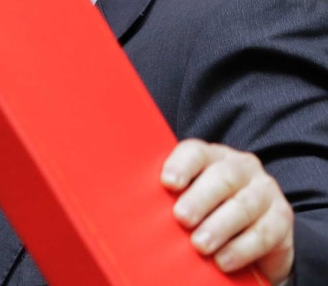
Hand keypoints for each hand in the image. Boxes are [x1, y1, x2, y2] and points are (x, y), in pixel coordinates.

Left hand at [160, 139, 293, 284]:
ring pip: (243, 206)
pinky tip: (222, 261)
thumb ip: (168, 195)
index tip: (168, 183)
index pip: (195, 152)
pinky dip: (241, 249)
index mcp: (211, 156)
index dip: (181, 165)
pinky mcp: (282, 218)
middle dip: (200, 198)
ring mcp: (264, 190)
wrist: (254, 230)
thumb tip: (131, 207)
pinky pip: (263, 233)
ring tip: (200, 245)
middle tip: (181, 218)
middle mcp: (241, 167)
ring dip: (220, 227)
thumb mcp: (187, 197)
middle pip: (222, 178)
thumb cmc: (206, 210)